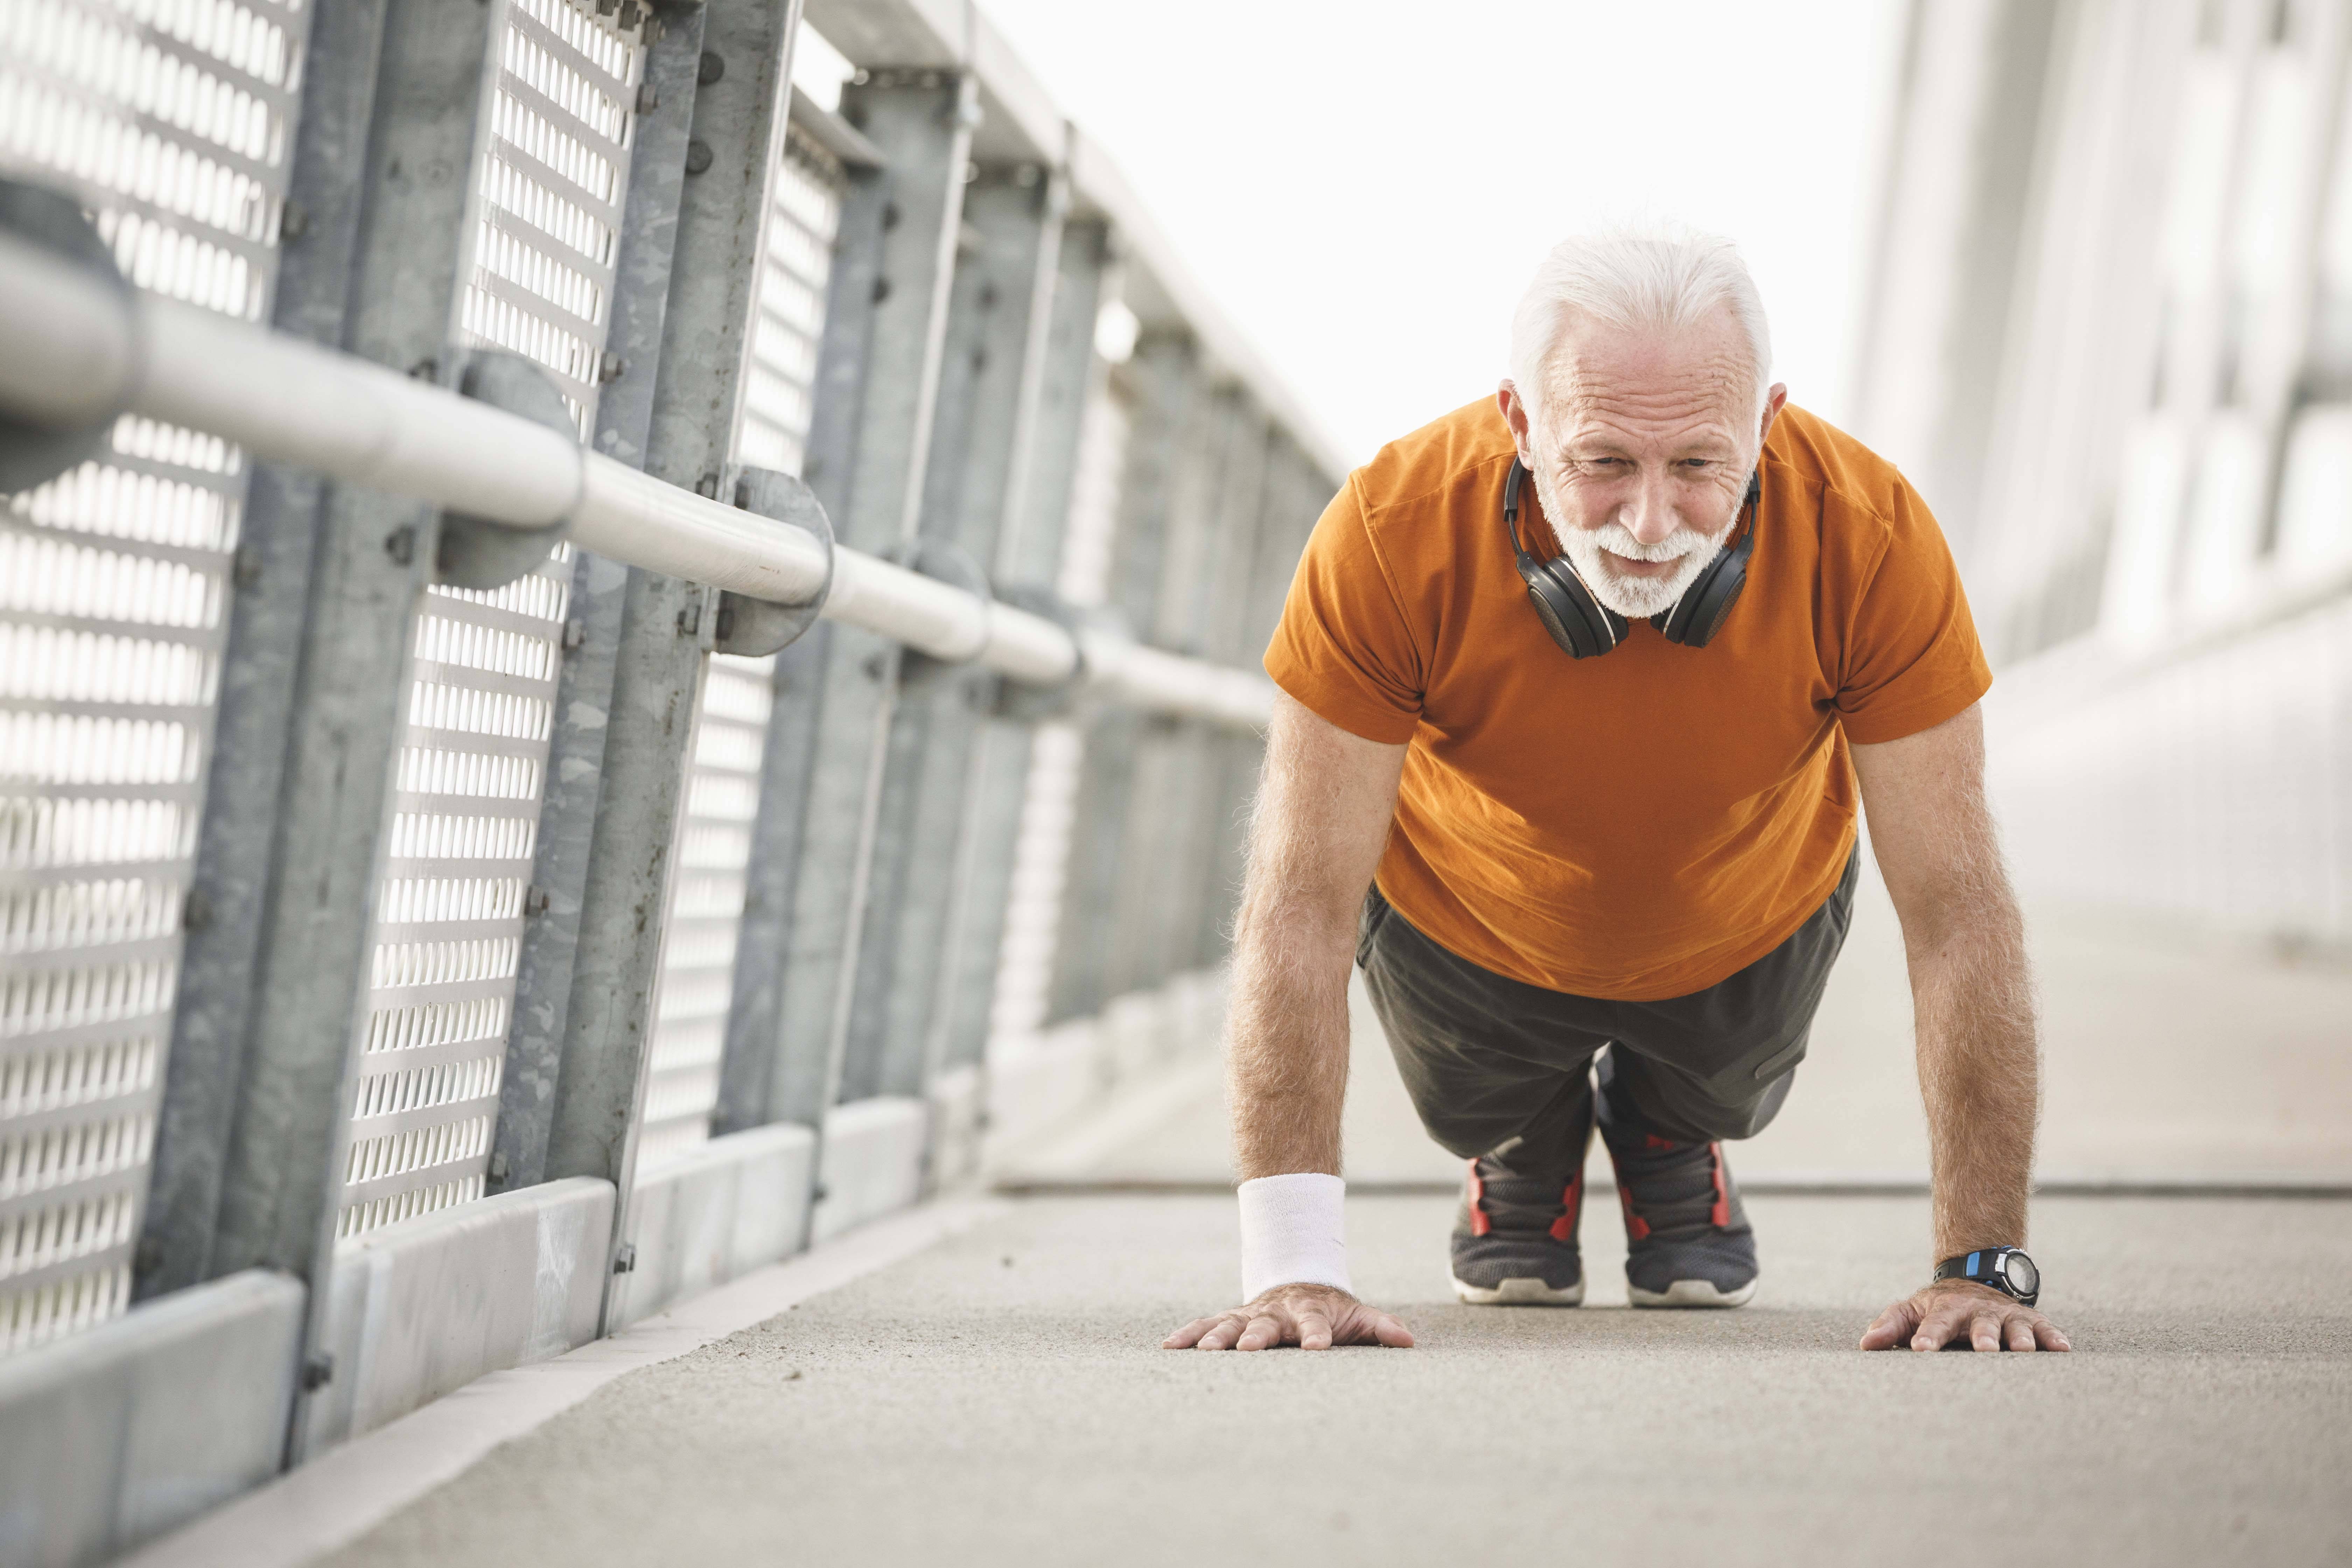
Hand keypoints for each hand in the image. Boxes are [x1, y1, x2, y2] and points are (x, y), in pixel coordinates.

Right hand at [1163, 1282, 1415, 1351]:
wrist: (1299, 1282)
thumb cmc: (1332, 1311)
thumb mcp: (1358, 1316)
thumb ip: (1380, 1327)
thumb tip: (1408, 1341)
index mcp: (1311, 1312)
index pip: (1317, 1325)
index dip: (1318, 1336)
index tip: (1318, 1349)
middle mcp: (1278, 1313)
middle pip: (1268, 1325)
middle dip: (1258, 1337)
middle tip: (1248, 1350)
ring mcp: (1251, 1315)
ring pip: (1231, 1324)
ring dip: (1218, 1337)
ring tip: (1205, 1351)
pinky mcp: (1230, 1319)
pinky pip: (1205, 1325)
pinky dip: (1188, 1335)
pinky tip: (1169, 1347)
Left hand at [1860, 1279, 2070, 1351]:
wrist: (1974, 1280)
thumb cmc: (1938, 1308)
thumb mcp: (1912, 1311)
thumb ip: (1891, 1326)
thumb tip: (1866, 1344)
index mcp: (1946, 1310)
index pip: (1934, 1323)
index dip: (1927, 1336)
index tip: (1920, 1350)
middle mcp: (1978, 1311)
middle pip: (1980, 1324)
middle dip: (1982, 1337)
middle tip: (1983, 1350)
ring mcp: (2006, 1316)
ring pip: (2014, 1328)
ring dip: (2019, 1339)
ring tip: (2023, 1351)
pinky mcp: (2030, 1322)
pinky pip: (2045, 1329)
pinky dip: (2053, 1338)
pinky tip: (2062, 1349)